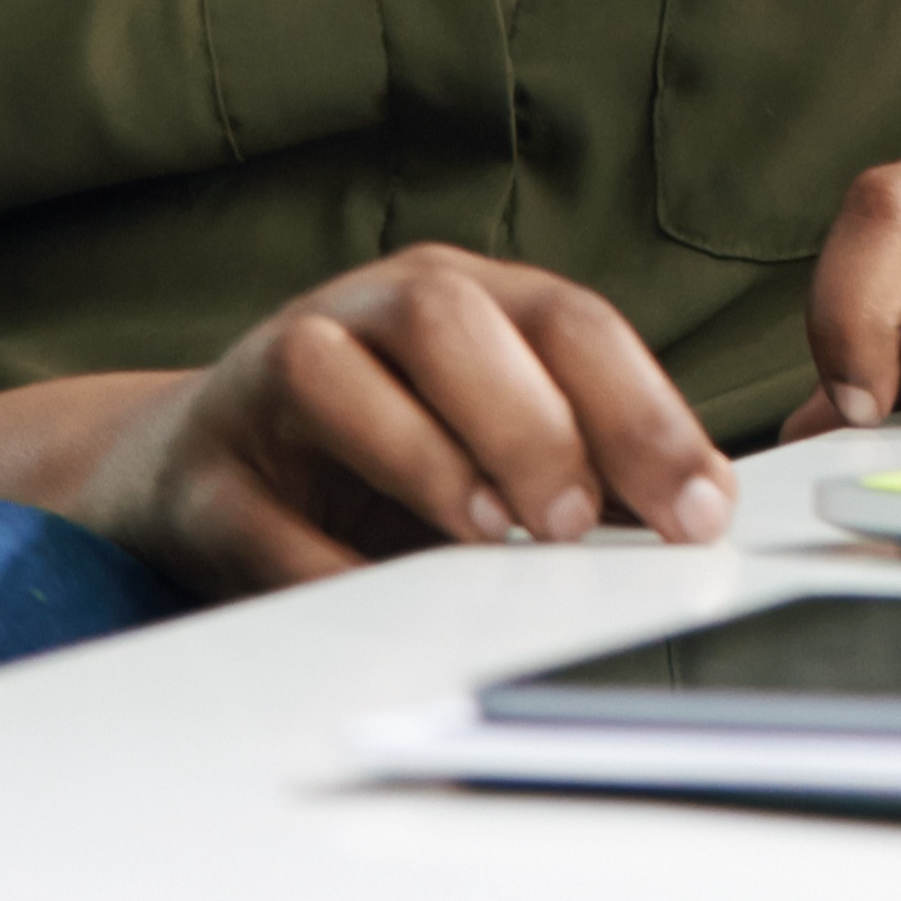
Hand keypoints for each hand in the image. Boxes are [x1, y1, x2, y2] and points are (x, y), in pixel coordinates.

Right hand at [66, 245, 736, 595]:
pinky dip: (318, 560)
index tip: (697, 509)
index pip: (569, 322)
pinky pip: (252, 507)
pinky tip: (380, 602)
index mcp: (464, 299)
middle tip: (579, 521)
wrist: (198, 472)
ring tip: (487, 535)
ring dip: (422, 454)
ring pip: (333, 369)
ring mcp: (269, 377)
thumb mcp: (492, 443)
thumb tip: (702, 513)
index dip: (644, 410)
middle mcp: (368, 313)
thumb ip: (590, 471)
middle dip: (532, 421)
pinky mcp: (201, 470)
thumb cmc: (377, 456)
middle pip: (452, 318)